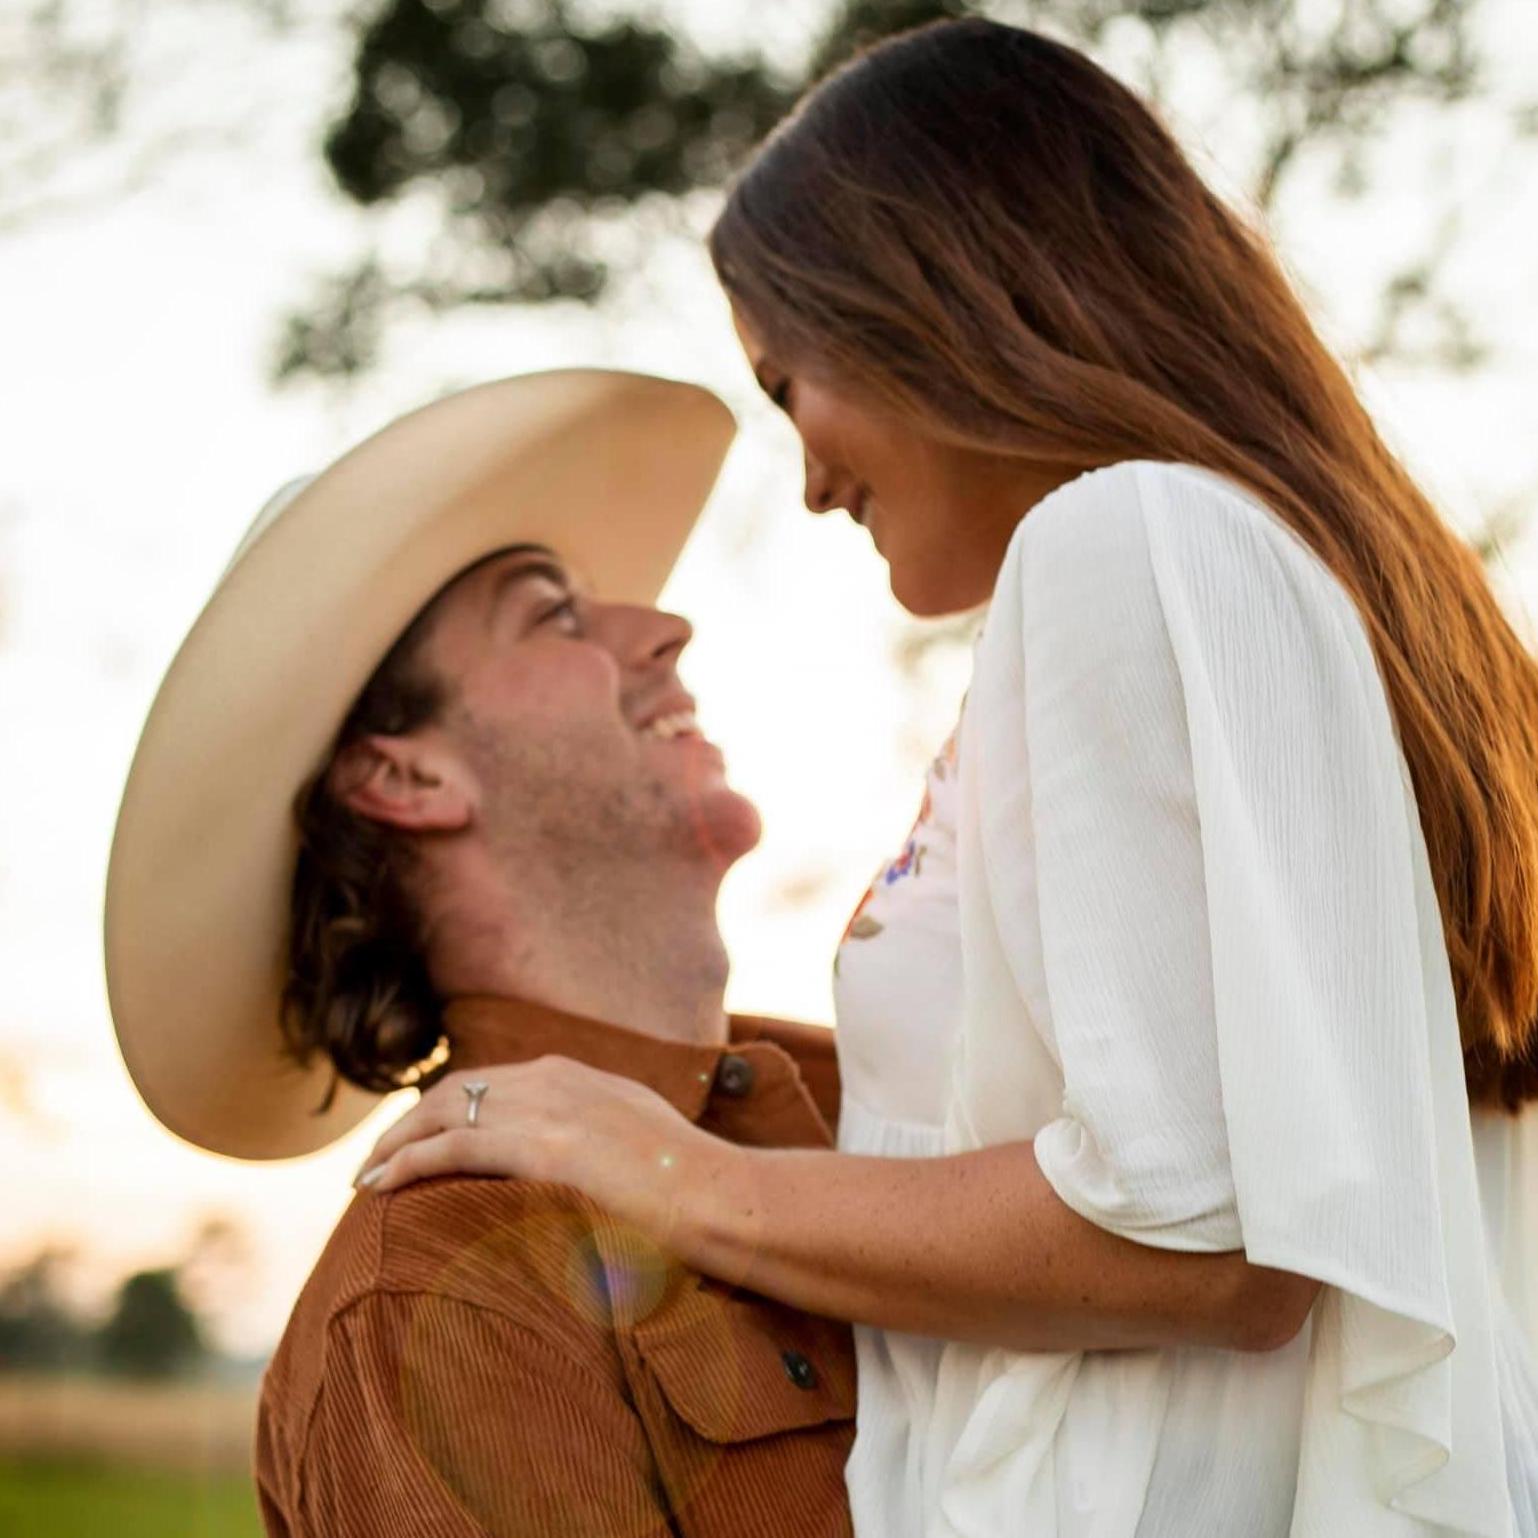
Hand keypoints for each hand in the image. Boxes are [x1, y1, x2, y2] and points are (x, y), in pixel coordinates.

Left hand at [353, 1057, 732, 1251]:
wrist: (720, 1197)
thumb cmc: (689, 1187)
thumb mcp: (637, 1140)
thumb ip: (595, 1138)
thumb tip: (573, 1168)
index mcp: (575, 1075)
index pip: (490, 1082)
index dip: (444, 1109)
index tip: (417, 1138)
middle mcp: (554, 1078)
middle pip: (456, 1090)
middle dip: (409, 1122)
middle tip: (376, 1161)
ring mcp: (546, 1108)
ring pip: (443, 1113)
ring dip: (396, 1144)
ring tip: (365, 1179)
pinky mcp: (539, 1146)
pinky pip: (452, 1148)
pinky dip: (409, 1162)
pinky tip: (381, 1186)